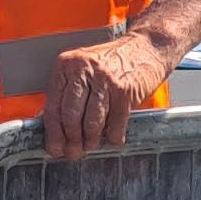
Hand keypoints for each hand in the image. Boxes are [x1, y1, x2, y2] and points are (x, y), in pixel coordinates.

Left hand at [37, 24, 178, 160]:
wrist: (147, 48)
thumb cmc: (114, 61)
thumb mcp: (84, 70)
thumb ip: (69, 93)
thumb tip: (56, 128)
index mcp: (66, 65)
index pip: (53, 105)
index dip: (53, 133)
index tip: (54, 148)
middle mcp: (83, 70)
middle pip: (70, 116)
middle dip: (71, 140)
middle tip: (74, 151)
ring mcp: (105, 80)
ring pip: (91, 123)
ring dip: (91, 140)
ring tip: (92, 145)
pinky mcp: (124, 91)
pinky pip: (115, 124)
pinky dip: (113, 137)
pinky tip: (113, 137)